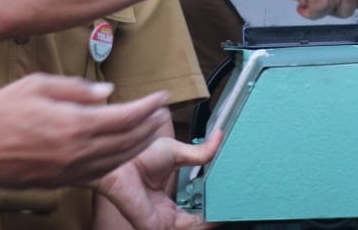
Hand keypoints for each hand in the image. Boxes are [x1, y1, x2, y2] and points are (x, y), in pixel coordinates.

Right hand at [0, 74, 169, 190]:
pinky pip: (100, 173)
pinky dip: (119, 161)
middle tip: (162, 112)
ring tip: (152, 130)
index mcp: (73, 124)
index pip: (125, 116)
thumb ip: (75, 88)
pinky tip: (125, 151)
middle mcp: (77, 151)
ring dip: (140, 145)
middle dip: (150, 125)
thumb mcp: (37, 85)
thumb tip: (108, 93)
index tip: (161, 96)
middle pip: (128, 140)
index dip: (148, 106)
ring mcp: (70, 170)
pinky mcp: (61, 181)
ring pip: (118, 160)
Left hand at [93, 131, 221, 229]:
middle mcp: (164, 215)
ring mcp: (162, 223)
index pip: (192, 210)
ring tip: (230, 206)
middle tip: (233, 203)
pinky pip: (190, 228)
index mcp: (164, 201)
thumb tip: (220, 137)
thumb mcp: (177, 151)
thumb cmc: (140, 154)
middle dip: (215, 213)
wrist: (124, 160)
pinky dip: (206, 222)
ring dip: (214, 218)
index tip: (226, 195)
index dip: (210, 204)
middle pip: (196, 222)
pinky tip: (218, 212)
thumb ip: (200, 153)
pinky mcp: (159, 226)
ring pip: (195, 227)